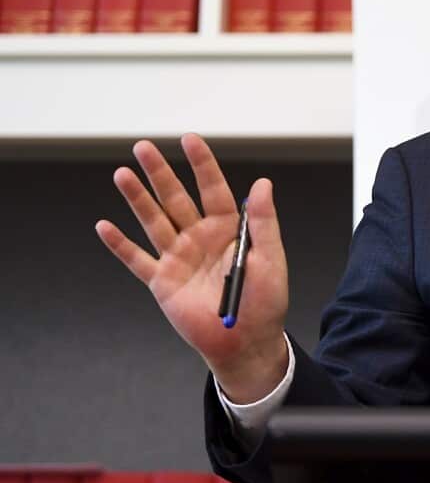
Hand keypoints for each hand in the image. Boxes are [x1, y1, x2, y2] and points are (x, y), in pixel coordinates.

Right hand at [94, 133, 289, 402]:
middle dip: (160, 173)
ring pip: (153, 221)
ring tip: (122, 174)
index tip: (189, 139)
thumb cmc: (265, 302)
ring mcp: (179, 258)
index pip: (212, 188)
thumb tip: (263, 184)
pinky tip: (105, 226)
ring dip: (138, 198)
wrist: (246, 342)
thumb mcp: (270, 259)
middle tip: (143, 147)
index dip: (201, 164)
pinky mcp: (162, 282)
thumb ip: (263, 222)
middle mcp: (200, 238)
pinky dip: (120, 245)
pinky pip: (137, 260)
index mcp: (228, 229)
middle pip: (176, 199)